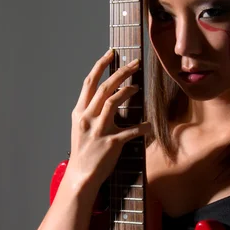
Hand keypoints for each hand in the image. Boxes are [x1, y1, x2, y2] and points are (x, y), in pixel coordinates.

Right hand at [66, 49, 150, 190]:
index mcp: (79, 112)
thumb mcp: (81, 128)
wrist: (81, 176)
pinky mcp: (111, 143)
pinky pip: (130, 131)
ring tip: (137, 87)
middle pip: (104, 87)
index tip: (111, 53)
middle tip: (135, 63)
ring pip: (112, 102)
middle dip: (121, 72)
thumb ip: (90, 113)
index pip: (89, 83)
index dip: (100, 65)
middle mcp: (87, 118)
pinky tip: (149, 125)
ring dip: (127, 91)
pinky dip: (142, 127)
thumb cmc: (83, 152)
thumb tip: (105, 99)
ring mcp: (98, 130)